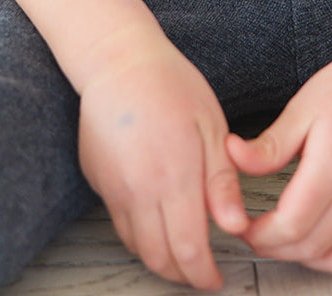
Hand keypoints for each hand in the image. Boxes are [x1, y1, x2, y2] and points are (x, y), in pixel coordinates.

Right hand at [78, 33, 248, 289]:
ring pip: (136, 246)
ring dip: (160, 259)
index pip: (188, 250)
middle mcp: (138, 190)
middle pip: (159, 259)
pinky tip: (157, 221)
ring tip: (182, 251)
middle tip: (201, 273)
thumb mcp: (212, 126)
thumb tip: (235, 227)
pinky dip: (139, 234)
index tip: (216, 280)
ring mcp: (112, 187)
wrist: (117, 58)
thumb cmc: (170, 83)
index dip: (203, 276)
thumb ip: (222, 182)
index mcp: (173, 176)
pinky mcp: (96, 179)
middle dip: (183, 276)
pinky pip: (118, 222)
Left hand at [226, 44, 331, 274]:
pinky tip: (316, 233)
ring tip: (282, 237)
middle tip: (255, 234)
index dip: (261, 235)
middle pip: (310, 246)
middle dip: (275, 248)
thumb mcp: (301, 110)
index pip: (292, 224)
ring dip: (303, 256)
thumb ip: (268, 145)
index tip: (244, 227)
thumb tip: (231, 156)